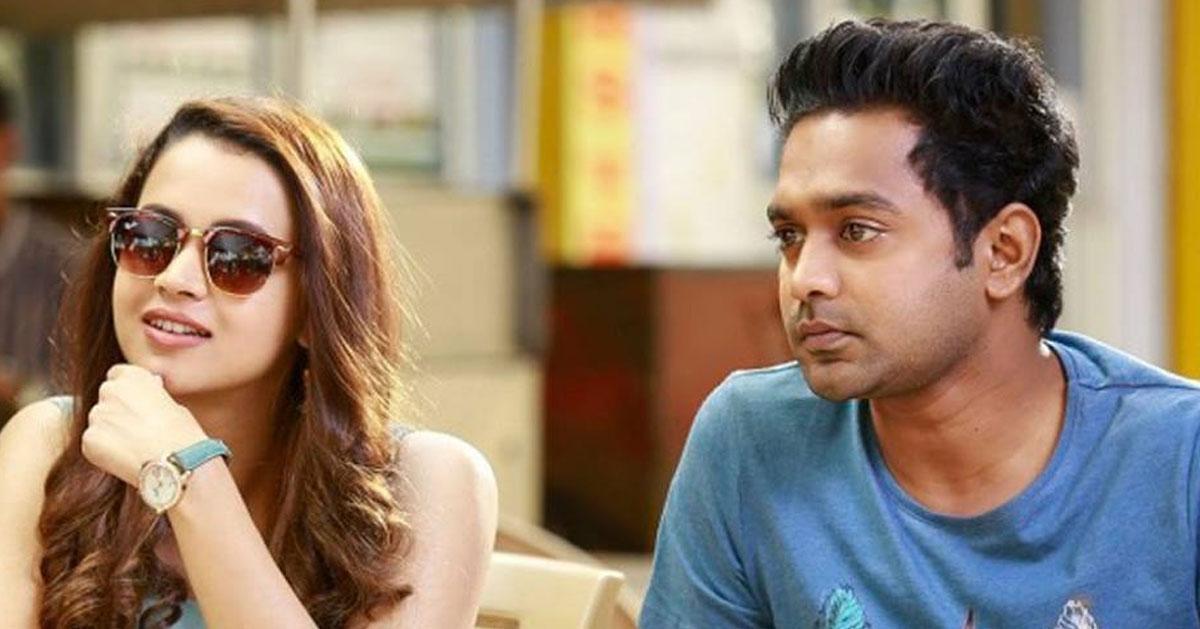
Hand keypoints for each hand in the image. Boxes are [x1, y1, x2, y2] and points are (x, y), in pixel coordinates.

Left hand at [83, 364, 208, 485]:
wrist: (175, 462)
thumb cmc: (181, 434)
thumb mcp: (172, 404)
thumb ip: (150, 396)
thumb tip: (143, 398)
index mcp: (132, 376)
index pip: (117, 374)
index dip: (126, 390)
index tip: (134, 403)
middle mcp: (110, 390)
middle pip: (105, 398)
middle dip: (115, 411)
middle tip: (135, 429)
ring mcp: (96, 415)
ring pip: (99, 422)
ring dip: (109, 432)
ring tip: (133, 447)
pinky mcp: (88, 439)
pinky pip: (92, 443)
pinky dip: (103, 451)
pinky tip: (124, 458)